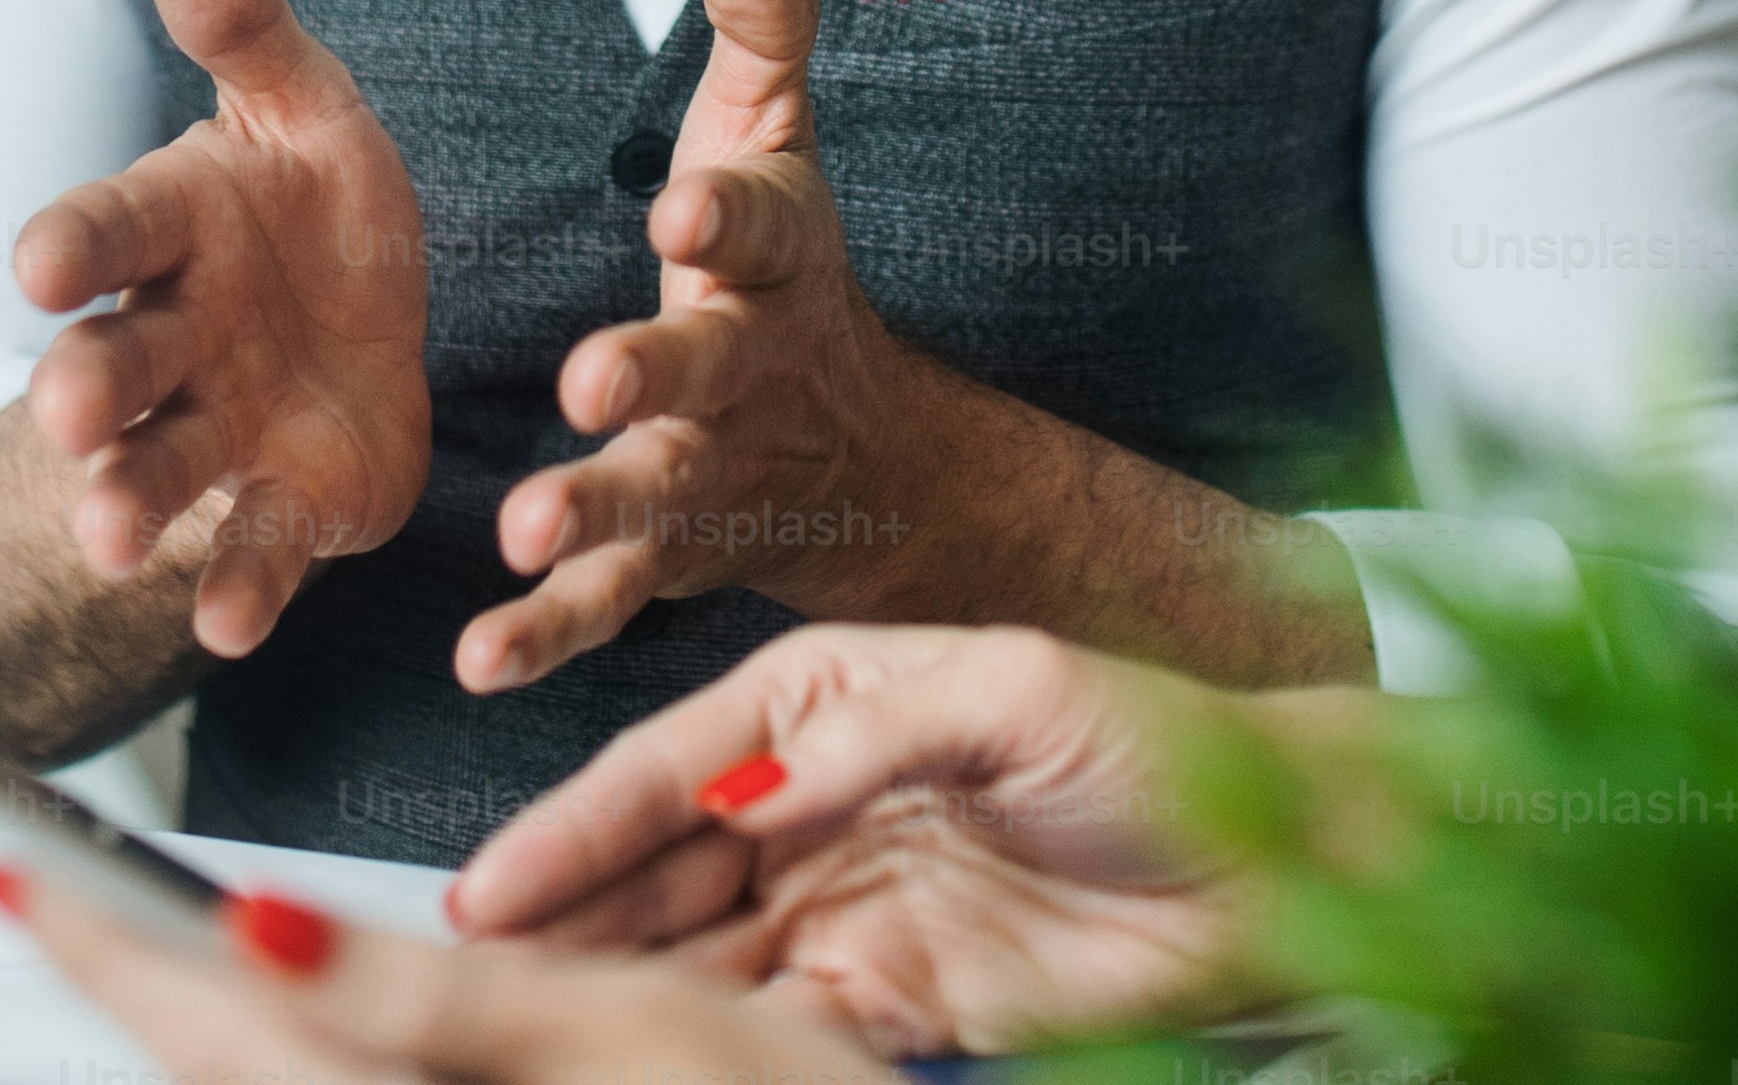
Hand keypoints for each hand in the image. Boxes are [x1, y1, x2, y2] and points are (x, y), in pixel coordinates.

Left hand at [0, 866, 883, 1084]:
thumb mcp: (630, 1041)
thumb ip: (429, 1003)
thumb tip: (251, 944)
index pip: (217, 1033)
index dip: (103, 949)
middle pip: (225, 1083)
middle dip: (130, 991)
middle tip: (41, 893)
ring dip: (212, 1035)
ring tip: (145, 946)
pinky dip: (306, 1062)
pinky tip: (303, 1022)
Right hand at [10, 0, 433, 659]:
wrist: (368, 335)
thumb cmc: (314, 210)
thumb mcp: (303, 106)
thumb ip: (242, 26)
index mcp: (175, 226)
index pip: (110, 228)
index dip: (73, 245)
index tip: (36, 263)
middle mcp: (175, 334)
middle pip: (116, 361)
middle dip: (85, 389)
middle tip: (63, 413)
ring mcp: (221, 427)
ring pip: (161, 467)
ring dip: (129, 503)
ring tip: (110, 543)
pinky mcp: (282, 504)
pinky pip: (254, 546)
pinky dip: (238, 585)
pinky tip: (224, 626)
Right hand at [448, 624, 1266, 1056]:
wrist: (1281, 865)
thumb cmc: (1161, 745)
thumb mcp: (1021, 690)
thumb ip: (875, 730)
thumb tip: (751, 788)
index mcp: (828, 695)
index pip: (673, 766)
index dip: (577, 828)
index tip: (490, 886)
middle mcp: (816, 797)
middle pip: (658, 869)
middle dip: (559, 920)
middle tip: (456, 977)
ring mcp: (848, 903)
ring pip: (694, 957)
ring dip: (607, 991)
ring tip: (512, 1031)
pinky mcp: (893, 999)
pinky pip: (774, 1025)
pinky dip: (703, 1046)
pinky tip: (634, 1061)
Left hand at [467, 0, 925, 692]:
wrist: (859, 450)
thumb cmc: (785, 267)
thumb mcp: (778, 141)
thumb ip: (762, 37)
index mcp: (768, 261)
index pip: (755, 227)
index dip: (724, 216)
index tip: (680, 206)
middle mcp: (744, 373)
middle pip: (703, 372)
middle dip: (651, 373)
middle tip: (589, 378)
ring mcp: (707, 475)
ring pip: (653, 497)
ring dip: (592, 514)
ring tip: (527, 529)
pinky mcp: (665, 563)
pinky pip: (604, 604)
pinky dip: (546, 634)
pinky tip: (480, 658)